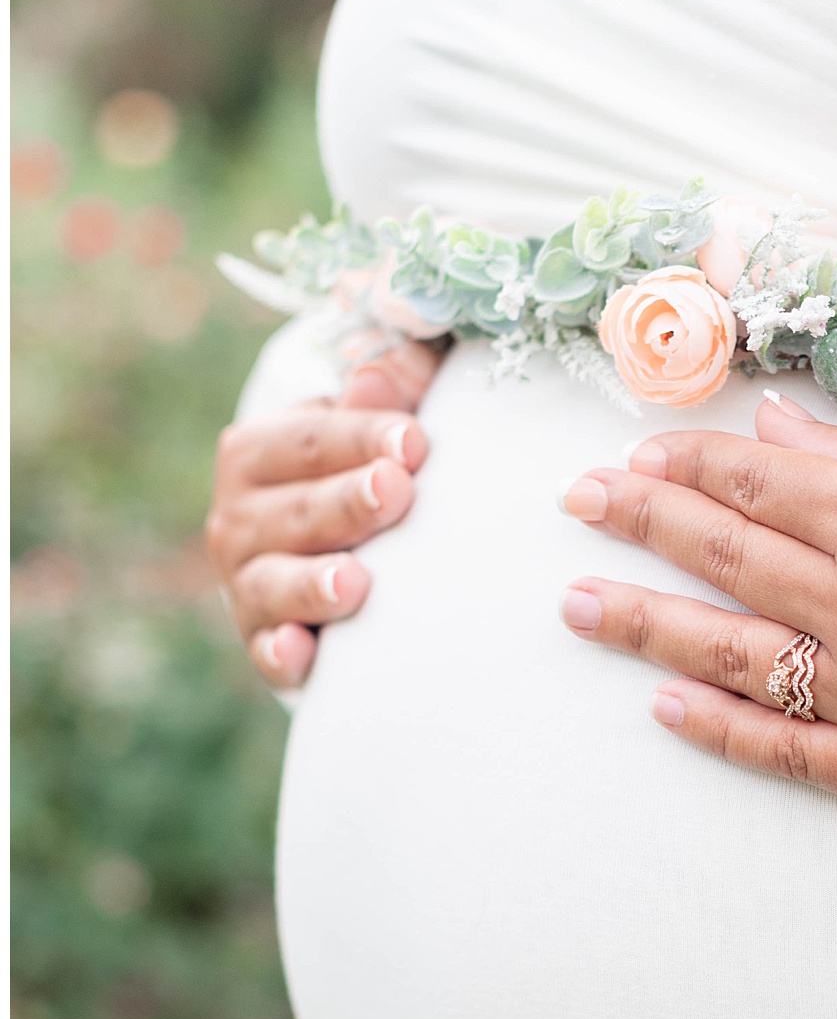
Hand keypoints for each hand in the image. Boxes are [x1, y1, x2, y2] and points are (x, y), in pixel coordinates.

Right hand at [207, 340, 443, 687]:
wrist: (323, 553)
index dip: (363, 436)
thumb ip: (390, 390)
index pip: (314, 437)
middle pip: (298, 509)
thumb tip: (395, 365)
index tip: (415, 440)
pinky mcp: (262, 640)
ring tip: (354, 581)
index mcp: (261, 449)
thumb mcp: (369, 425)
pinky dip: (281, 654)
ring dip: (312, 584)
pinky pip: (266, 651)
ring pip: (275, 582)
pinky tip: (302, 653)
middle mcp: (239, 514)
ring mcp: (247, 581)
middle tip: (396, 492)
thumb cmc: (358, 472)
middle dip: (347, 503)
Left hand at [557, 394, 836, 818]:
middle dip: (637, 527)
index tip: (632, 459)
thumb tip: (772, 435)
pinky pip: (792, 754)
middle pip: (723, 560)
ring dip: (646, 626)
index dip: (682, 468)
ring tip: (576, 607)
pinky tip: (667, 707)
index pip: (754, 484)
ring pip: (735, 656)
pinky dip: (723, 730)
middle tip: (574, 509)